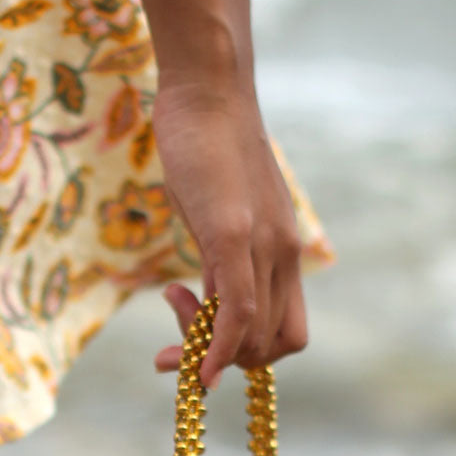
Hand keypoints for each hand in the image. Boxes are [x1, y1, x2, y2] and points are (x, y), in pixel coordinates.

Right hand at [150, 77, 307, 388]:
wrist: (208, 87)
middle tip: (172, 344)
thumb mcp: (216, 215)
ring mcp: (264, 246)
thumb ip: (221, 261)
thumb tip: (209, 300)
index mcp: (285, 253)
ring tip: (169, 304)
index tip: (206, 344)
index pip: (286, 333)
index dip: (250, 355)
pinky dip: (217, 352)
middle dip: (223, 361)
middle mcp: (285, 255)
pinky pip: (236, 313)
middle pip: (272, 345)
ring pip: (254, 337)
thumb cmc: (206, 147)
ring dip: (206, 351)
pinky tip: (191, 367)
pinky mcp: (234, 234)